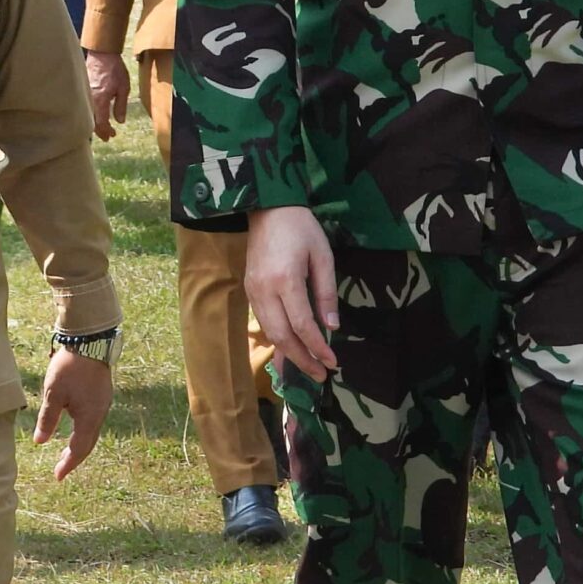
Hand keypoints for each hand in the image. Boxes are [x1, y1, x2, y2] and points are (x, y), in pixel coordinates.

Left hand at [33, 347, 111, 479]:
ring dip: (79, 444)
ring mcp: (103, 404)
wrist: (90, 341)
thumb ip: (47, 419)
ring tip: (66, 451)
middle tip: (61, 468)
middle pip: (88, 443)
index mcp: (89, 418)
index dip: (68, 464)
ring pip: (92, 432)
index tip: (58, 476)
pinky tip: (75, 426)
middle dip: (74, 457)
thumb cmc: (70, 367)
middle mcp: (100, 414)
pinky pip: (93, 420)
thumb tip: (40, 442)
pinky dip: (83, 431)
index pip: (78, 449)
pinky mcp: (101, 395)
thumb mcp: (53, 393)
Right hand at [84, 50, 129, 140]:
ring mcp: (84, 94)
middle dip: (100, 131)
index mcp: (100, 100)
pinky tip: (97, 115)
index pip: (101, 123)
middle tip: (108, 136)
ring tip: (104, 128)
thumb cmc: (114, 69)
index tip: (111, 135)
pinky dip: (90, 114)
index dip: (106, 131)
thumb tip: (120, 121)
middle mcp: (89, 99)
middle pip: (91, 122)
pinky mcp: (82, 90)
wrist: (102, 54)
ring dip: (95, 123)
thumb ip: (121, 106)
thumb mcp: (124, 88)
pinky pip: (85, 107)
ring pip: (87, 115)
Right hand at [247, 205, 338, 381]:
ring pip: (270, 333)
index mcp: (285, 280)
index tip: (333, 362)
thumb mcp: (322, 257)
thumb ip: (326, 294)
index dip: (318, 348)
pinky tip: (291, 350)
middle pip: (282, 336)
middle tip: (320, 375)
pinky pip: (263, 322)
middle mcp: (265, 290)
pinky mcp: (249, 290)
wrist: (268, 208)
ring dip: (289, 354)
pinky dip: (278, 339)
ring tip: (308, 367)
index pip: (303, 325)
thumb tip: (331, 328)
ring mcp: (253, 291)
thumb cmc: (301, 228)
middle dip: (302, 360)